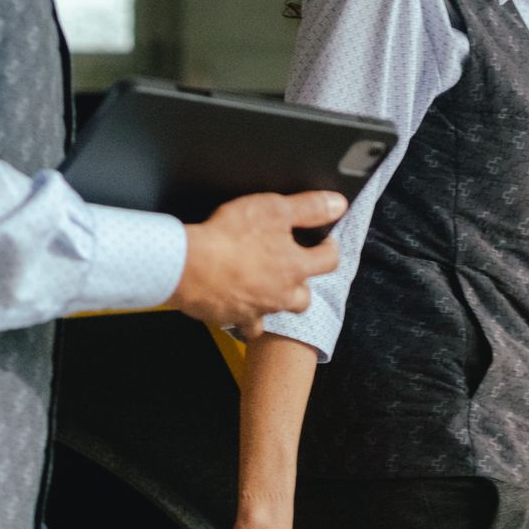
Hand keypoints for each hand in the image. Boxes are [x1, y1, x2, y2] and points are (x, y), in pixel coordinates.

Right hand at [170, 191, 346, 330]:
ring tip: (263, 288)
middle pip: (304, 298)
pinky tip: (237, 302)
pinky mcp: (232, 318)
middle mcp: (281, 294)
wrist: (189, 266)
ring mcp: (257, 310)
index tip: (324, 243)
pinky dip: (244, 316)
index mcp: (295, 267)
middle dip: (301, 285)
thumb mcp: (274, 209)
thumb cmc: (230, 237)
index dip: (329, 249)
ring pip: (275, 313)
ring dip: (273, 302)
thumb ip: (309, 207)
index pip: (329, 261)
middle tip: (291, 271)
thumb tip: (338, 204)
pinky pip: (244, 323)